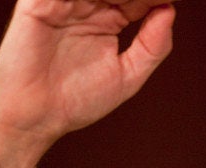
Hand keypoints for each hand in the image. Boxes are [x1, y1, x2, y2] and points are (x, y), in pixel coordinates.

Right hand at [0, 0, 175, 167]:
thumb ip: (153, 46)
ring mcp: (63, 2)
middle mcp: (87, 6)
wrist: (36, 118)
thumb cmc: (77, 100)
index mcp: (110, 19)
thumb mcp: (128, 76)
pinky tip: (106, 1)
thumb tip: (169, 10)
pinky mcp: (38, 5)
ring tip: (130, 2)